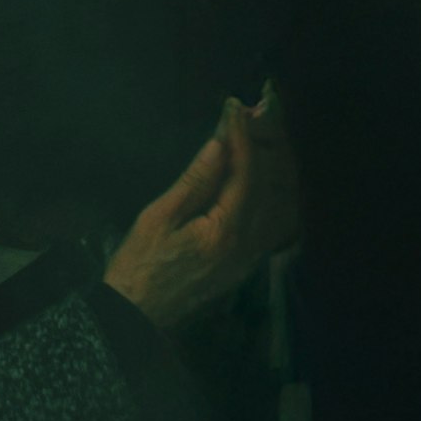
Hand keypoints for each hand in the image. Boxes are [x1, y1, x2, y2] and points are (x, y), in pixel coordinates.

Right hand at [103, 91, 301, 326]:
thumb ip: (195, 181)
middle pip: (273, 183)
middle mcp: (250, 243)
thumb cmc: (140, 264)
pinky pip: (277, 221)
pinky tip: (266, 174)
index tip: (234, 105)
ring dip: (276, 164)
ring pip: (282, 201)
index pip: (246, 172)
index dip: (241, 135)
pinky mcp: (250, 262)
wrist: (139, 315)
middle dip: (268, 142)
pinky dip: (276, 191)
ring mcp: (253, 255)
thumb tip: (220, 143)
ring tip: (264, 133)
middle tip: (260, 109)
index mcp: (226, 231)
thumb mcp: (158, 217)